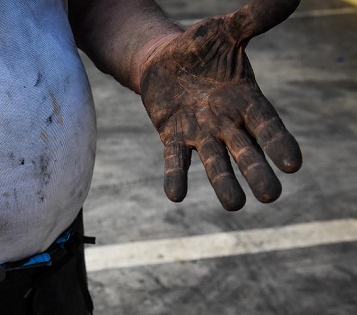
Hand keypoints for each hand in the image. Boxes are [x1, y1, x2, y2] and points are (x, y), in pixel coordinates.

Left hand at [139, 0, 301, 209]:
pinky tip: (176, 195)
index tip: (293, 164)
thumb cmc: (200, 47)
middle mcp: (227, 122)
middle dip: (256, 171)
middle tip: (270, 196)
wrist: (163, 59)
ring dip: (223, 182)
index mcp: (246, 99)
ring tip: (234, 205)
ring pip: (214, 162)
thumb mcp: (226, 30)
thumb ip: (255, 18)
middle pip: (246, 150)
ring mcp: (200, 132)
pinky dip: (176, 177)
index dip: (279, 142)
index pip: (267, 123)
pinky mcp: (174, 137)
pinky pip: (175, 160)